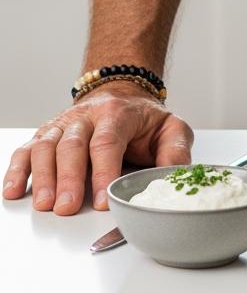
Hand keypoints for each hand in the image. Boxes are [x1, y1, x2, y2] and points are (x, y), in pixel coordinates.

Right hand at [2, 81, 193, 214]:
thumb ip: (175, 151)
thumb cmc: (144, 120)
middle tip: (69, 207)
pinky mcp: (46, 134)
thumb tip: (175, 176)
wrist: (123, 96)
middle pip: (73, 145)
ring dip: (43, 177)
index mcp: (118, 113)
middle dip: (70, 178)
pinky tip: (14, 191)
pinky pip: (27, 149)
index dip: (104, 171)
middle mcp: (86, 116)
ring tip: (45, 204)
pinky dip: (17, 169)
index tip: (103, 199)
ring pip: (47, 146)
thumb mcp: (170, 129)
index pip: (108, 141)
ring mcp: (63, 124)